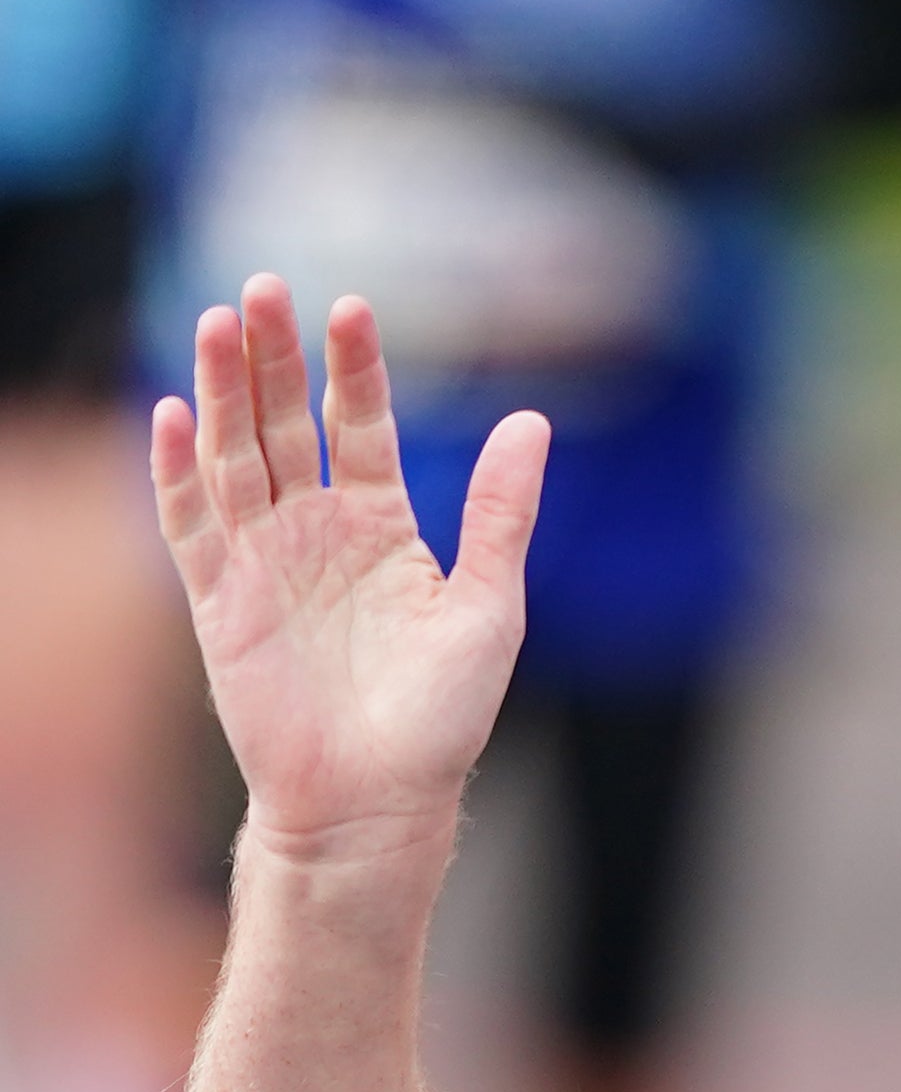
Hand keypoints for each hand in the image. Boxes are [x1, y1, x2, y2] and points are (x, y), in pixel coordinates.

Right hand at [150, 278, 547, 855]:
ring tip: (221, 322)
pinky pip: (190, 523)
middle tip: (266, 288)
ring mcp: (264, 560)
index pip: (360, 423)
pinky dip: (176, 469)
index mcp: (382, 526)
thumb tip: (533, 421)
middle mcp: (316, 530)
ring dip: (223, 390)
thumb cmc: (440, 721)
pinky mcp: (217, 599)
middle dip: (274, 356)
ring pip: (234, 455)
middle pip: (285, 421)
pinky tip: (176, 411)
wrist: (376, 804)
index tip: (353, 308)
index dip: (354, 367)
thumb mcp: (488, 607)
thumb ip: (501, 512)